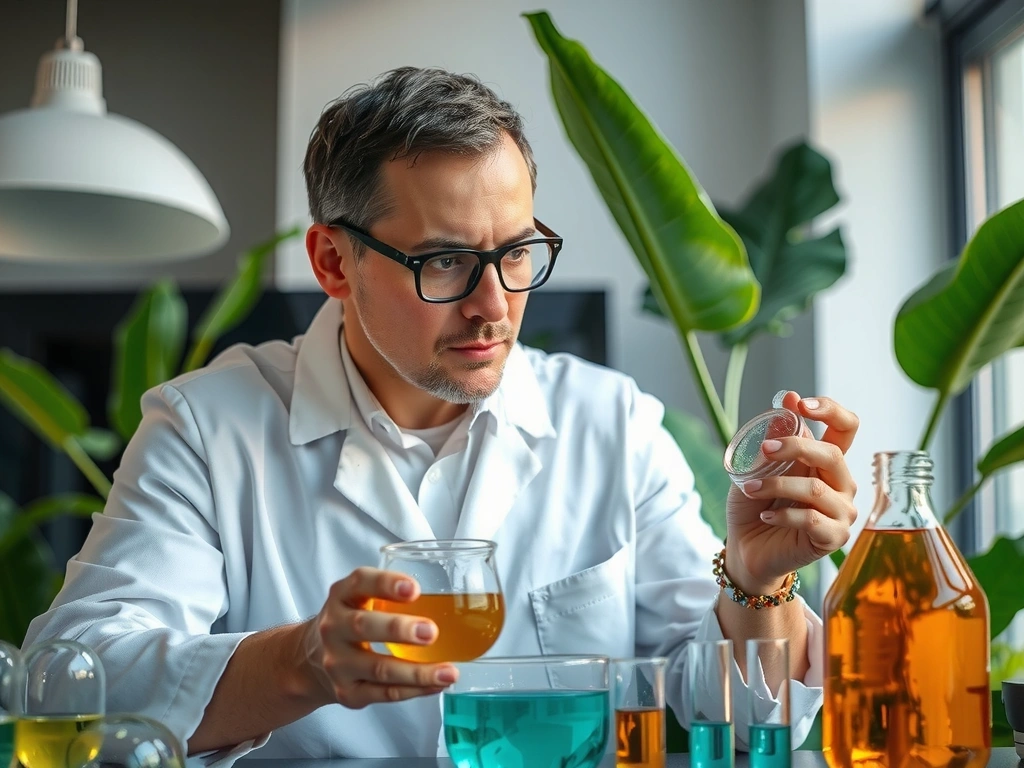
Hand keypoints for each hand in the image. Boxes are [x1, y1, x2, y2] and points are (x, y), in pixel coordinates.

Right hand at [301, 567, 457, 708]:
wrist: (311, 658)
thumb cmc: (350, 620)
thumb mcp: (359, 596)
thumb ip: (392, 590)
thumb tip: (453, 594)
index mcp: (341, 596)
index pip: (360, 582)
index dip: (387, 584)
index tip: (414, 588)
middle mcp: (333, 628)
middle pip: (363, 627)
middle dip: (398, 629)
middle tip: (431, 631)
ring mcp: (338, 663)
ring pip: (379, 669)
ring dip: (418, 672)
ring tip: (449, 672)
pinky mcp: (348, 692)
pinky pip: (384, 694)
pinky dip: (414, 691)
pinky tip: (436, 685)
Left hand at [724, 392, 858, 593]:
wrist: (747, 548)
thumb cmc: (755, 504)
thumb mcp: (756, 467)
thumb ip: (773, 438)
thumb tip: (787, 398)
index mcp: (827, 460)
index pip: (846, 427)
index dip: (831, 410)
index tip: (801, 404)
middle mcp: (841, 483)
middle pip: (832, 454)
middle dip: (796, 447)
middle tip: (765, 449)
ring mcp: (842, 512)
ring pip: (815, 488)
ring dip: (776, 485)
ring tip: (749, 490)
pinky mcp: (834, 538)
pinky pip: (810, 519)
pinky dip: (782, 515)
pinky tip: (765, 516)